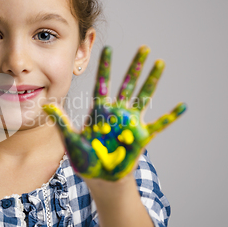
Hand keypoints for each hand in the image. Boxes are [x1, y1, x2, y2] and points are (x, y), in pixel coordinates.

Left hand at [43, 45, 185, 181]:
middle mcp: (117, 112)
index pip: (103, 83)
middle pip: (128, 84)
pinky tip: (182, 105)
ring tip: (160, 63)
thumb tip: (44, 105)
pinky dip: (171, 116)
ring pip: (144, 97)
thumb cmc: (85, 159)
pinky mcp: (142, 136)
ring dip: (152, 80)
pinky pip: (159, 125)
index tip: (108, 48)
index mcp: (100, 111)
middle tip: (143, 48)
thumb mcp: (70, 139)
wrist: (100, 178)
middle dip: (135, 66)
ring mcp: (131, 122)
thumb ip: (61, 121)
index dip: (106, 66)